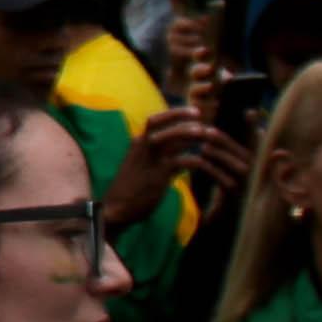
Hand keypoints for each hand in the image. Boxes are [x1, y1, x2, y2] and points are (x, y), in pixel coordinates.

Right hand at [100, 110, 229, 229]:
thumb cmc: (128, 190)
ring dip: (192, 134)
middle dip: (182, 116)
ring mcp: (150, 160)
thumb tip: (179, 154)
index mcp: (137, 143)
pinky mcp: (159, 175)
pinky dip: (195, 160)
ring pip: (174, 138)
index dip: (173, 114)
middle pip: (163, 123)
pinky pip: (182, 161)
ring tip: (206, 133)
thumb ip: (159, 158)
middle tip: (200, 114)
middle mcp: (142, 147)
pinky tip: (203, 163)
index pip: (154, 120)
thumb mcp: (140, 167)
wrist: (115, 209)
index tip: (188, 112)